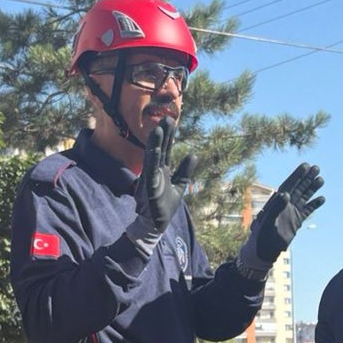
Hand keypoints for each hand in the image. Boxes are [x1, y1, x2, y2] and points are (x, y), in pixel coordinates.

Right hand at [133, 118, 195, 236]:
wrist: (156, 224)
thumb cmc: (165, 206)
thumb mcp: (179, 186)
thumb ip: (185, 171)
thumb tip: (193, 154)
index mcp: (162, 170)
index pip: (166, 149)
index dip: (169, 136)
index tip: (171, 121)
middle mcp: (155, 171)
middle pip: (159, 149)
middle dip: (162, 134)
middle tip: (166, 118)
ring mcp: (151, 177)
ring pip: (153, 157)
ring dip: (154, 143)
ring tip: (158, 128)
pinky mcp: (149, 186)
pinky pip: (150, 171)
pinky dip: (152, 160)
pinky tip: (154, 150)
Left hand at [238, 163, 325, 279]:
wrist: (265, 250)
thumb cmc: (262, 235)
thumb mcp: (267, 220)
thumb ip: (276, 207)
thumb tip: (284, 194)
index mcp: (277, 202)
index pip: (289, 185)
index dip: (297, 175)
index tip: (305, 166)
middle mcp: (285, 204)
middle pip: (298, 188)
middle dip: (306, 178)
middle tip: (316, 167)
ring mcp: (291, 212)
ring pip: (304, 197)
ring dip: (312, 188)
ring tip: (321, 179)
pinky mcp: (297, 221)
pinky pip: (308, 210)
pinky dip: (314, 204)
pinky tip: (322, 198)